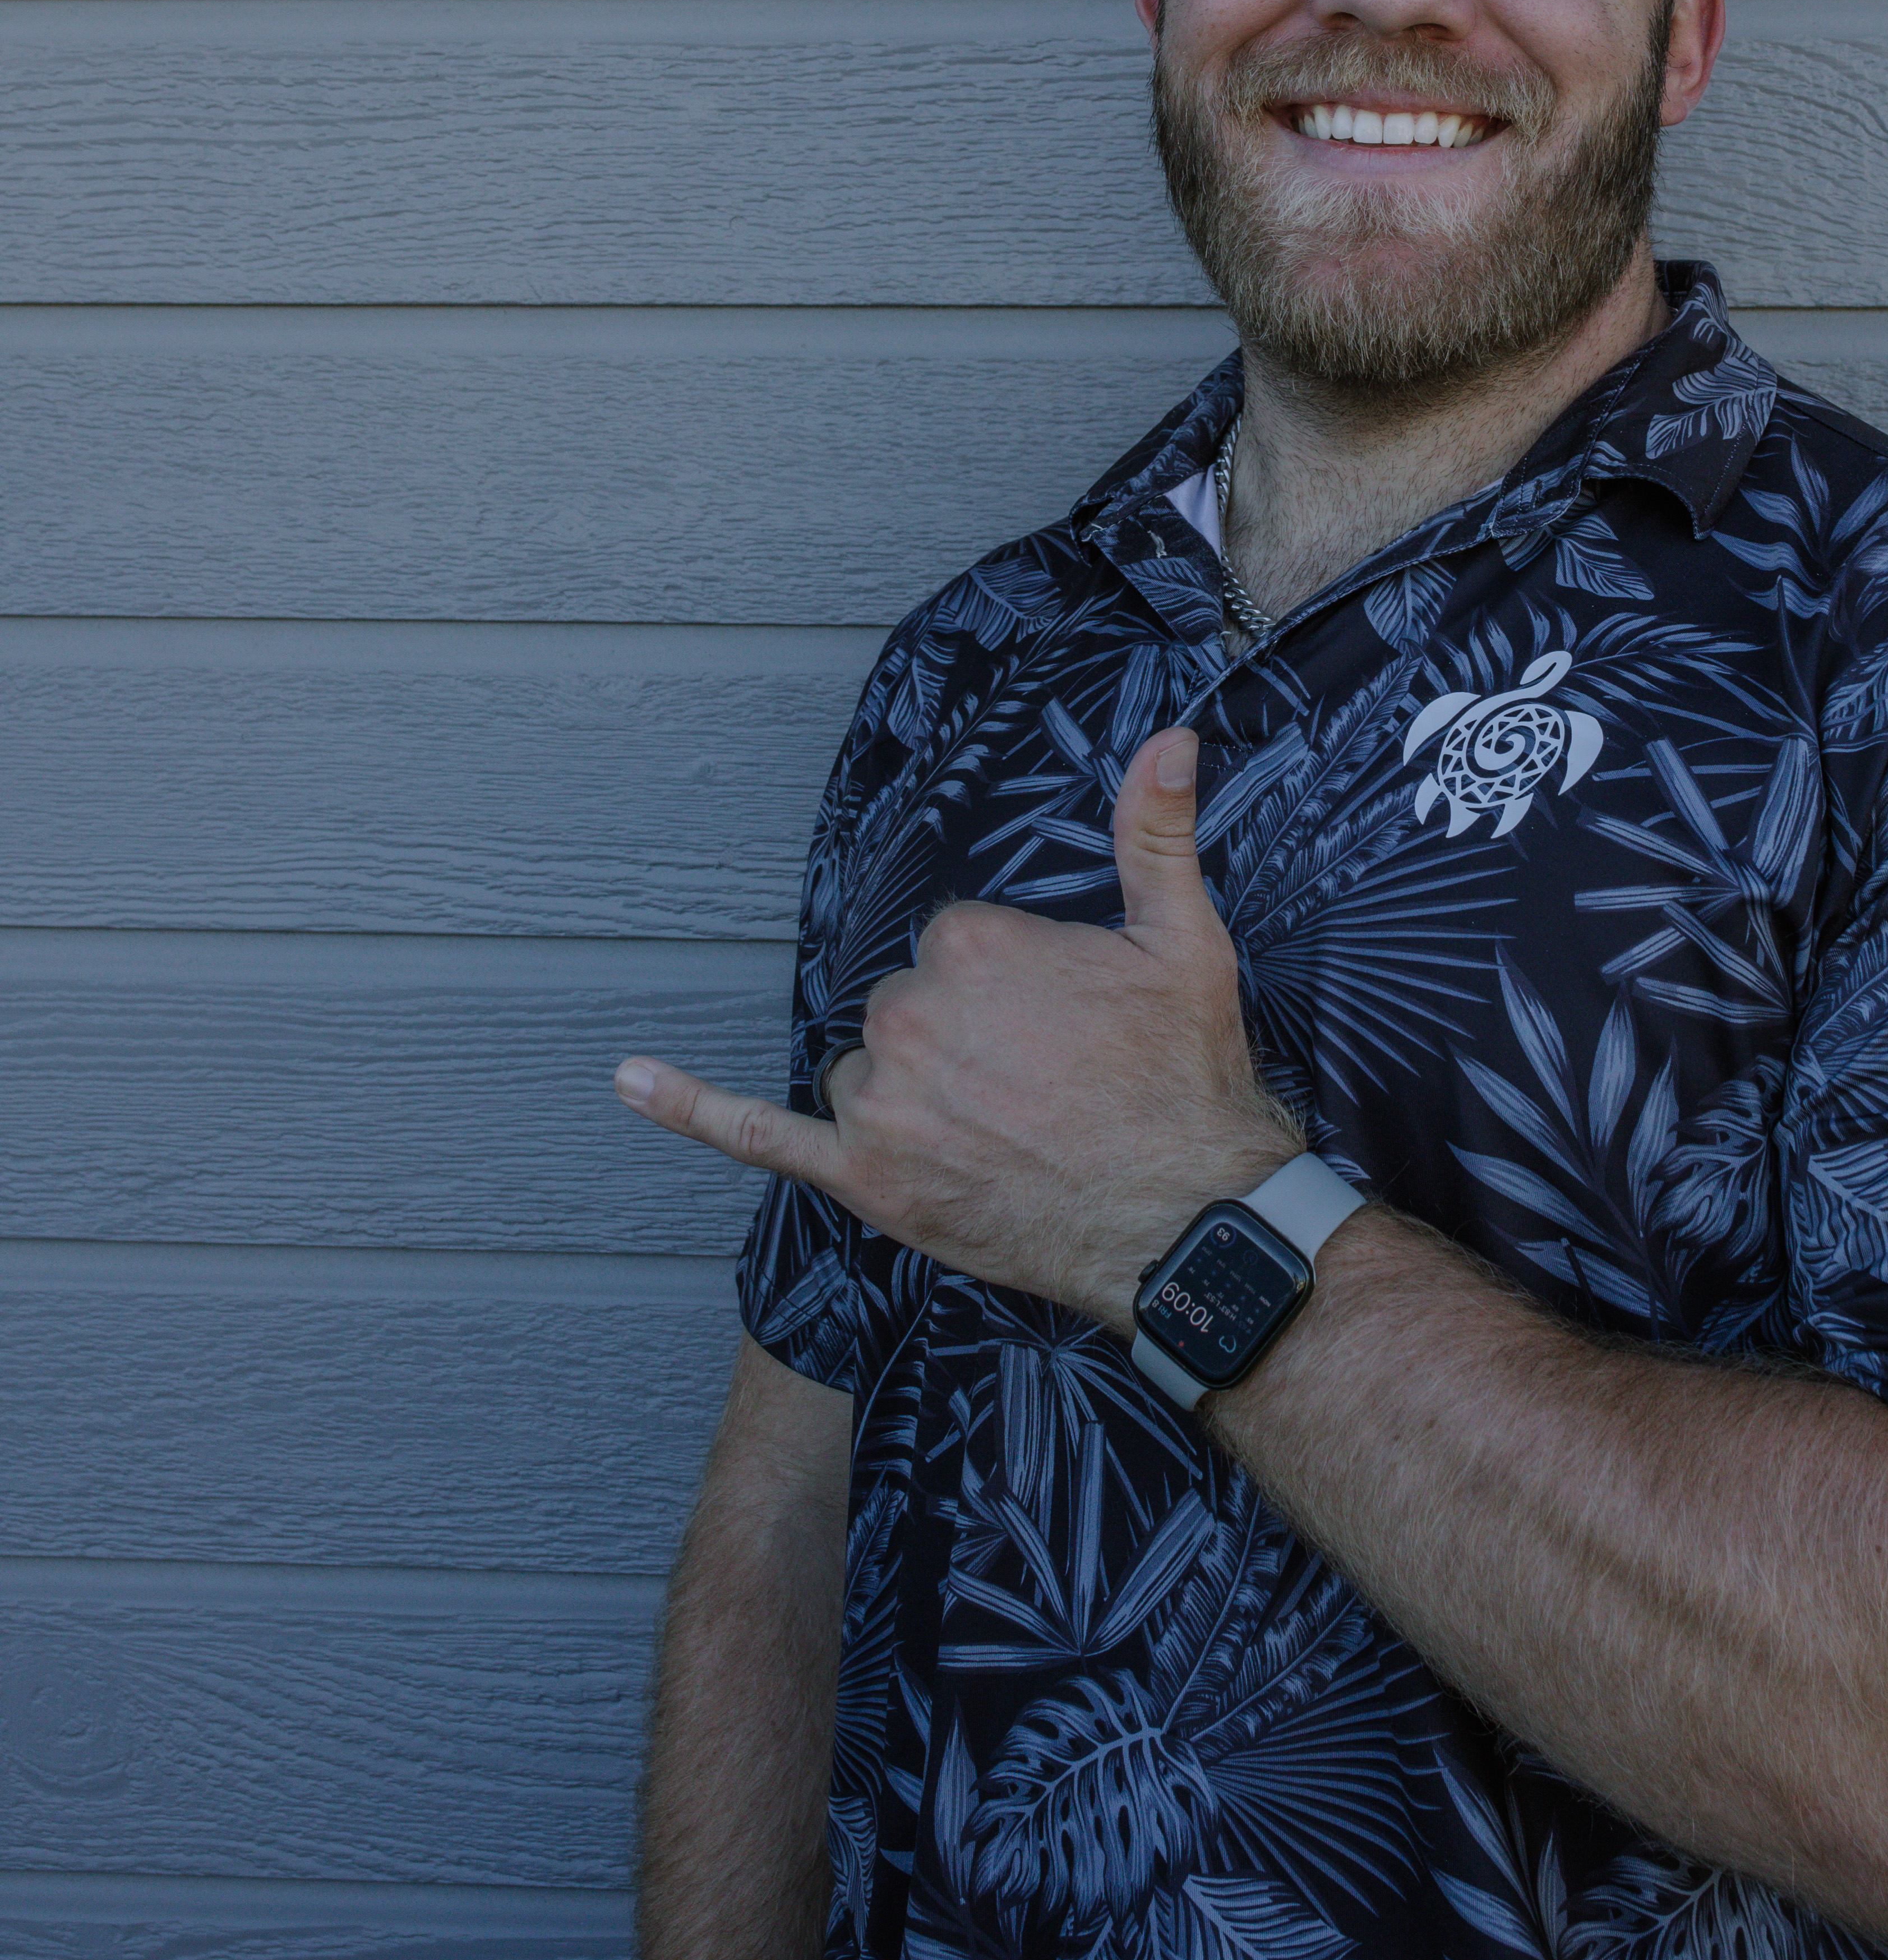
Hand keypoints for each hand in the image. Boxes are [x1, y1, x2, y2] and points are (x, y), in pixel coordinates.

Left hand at [614, 727, 1298, 1331]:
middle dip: (961, 1041)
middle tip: (1042, 1085)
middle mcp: (910, 1015)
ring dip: (911, 1095)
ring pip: (864, 1073)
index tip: (1061, 1024)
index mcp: (970, 946)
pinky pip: (761, 1134)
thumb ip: (1155, 832)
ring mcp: (880, 1101)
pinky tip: (630, 1079)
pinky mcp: (864, 1178)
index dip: (1010, 988)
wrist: (1185, 1222)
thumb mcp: (1184, 943)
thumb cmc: (1183, 1080)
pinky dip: (690, 1108)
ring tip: (1000, 1131)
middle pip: (904, 1008)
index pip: (951, 947)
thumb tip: (1169, 737)